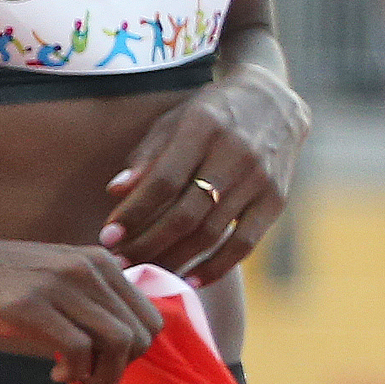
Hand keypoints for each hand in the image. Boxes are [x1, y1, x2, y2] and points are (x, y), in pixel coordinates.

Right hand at [0, 218, 164, 383]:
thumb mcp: (53, 279)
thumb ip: (90, 300)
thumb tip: (126, 341)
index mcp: (98, 262)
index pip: (151, 318)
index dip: (134, 351)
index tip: (102, 360)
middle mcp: (86, 268)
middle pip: (140, 334)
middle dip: (122, 367)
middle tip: (88, 376)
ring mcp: (58, 284)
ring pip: (118, 342)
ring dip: (103, 374)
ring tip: (75, 378)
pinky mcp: (27, 305)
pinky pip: (78, 348)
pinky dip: (74, 371)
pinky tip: (54, 373)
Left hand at [102, 65, 309, 284]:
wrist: (274, 102)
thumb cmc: (211, 114)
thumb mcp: (175, 121)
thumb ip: (147, 157)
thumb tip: (115, 192)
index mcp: (203, 129)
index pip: (164, 181)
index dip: (133, 213)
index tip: (108, 238)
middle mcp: (236, 155)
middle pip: (186, 213)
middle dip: (148, 244)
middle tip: (120, 264)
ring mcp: (260, 180)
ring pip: (211, 232)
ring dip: (174, 259)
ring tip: (146, 274)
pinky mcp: (276, 200)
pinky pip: (245, 243)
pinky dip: (216, 266)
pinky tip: (190, 281)